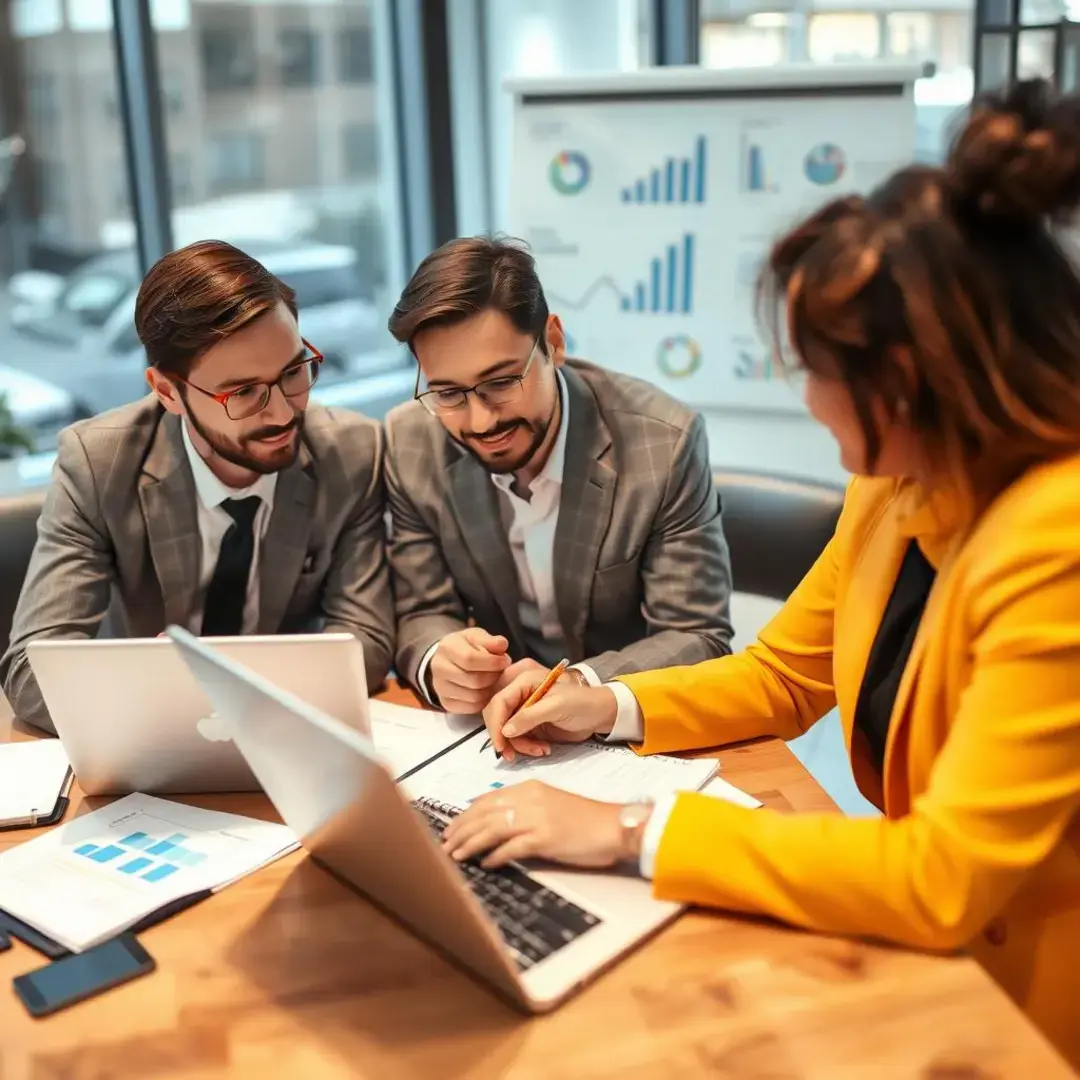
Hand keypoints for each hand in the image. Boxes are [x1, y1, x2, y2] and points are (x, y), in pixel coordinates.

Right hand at [429, 628, 511, 712]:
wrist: (448, 659)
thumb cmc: (466, 646)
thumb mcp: (478, 636)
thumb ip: (490, 640)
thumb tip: (502, 645)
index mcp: (447, 647)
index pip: (470, 659)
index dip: (492, 662)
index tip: (505, 661)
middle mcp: (439, 668)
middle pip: (474, 680)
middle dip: (493, 676)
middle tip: (501, 671)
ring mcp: (440, 688)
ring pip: (474, 696)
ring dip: (490, 689)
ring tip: (493, 679)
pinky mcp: (446, 702)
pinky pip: (471, 707)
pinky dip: (483, 700)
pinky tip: (486, 689)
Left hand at [442, 781, 636, 868]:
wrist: (615, 826)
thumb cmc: (586, 820)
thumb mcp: (551, 806)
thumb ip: (526, 809)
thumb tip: (498, 824)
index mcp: (530, 789)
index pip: (488, 800)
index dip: (466, 815)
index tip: (452, 827)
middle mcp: (530, 799)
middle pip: (484, 813)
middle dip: (461, 829)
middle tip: (444, 844)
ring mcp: (537, 818)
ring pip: (492, 829)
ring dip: (470, 843)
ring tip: (455, 855)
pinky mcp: (545, 837)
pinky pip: (512, 847)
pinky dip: (495, 856)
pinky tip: (485, 864)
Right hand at [482, 671, 616, 761]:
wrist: (599, 714)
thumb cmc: (582, 703)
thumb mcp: (557, 707)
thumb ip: (530, 716)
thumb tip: (505, 730)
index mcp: (524, 682)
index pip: (499, 702)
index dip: (496, 724)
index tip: (500, 744)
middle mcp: (520, 695)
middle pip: (497, 717)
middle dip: (504, 737)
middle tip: (512, 755)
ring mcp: (524, 711)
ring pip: (506, 731)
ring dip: (520, 745)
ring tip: (541, 749)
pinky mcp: (530, 725)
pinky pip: (518, 739)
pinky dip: (527, 747)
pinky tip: (544, 748)